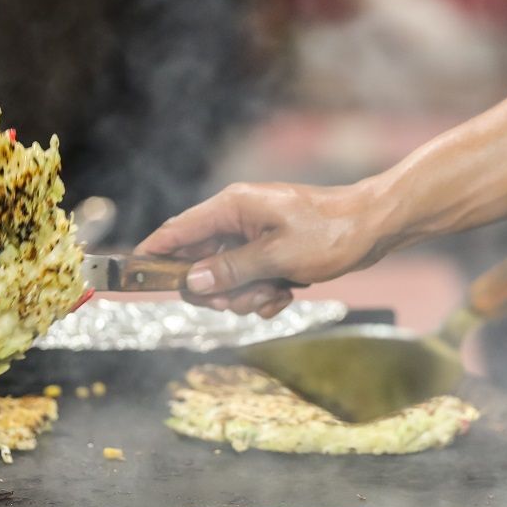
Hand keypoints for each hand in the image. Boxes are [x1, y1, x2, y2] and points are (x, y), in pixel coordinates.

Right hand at [136, 181, 384, 316]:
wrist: (374, 227)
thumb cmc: (330, 233)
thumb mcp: (277, 257)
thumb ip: (230, 270)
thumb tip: (191, 282)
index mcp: (232, 208)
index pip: (177, 231)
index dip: (153, 254)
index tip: (132, 275)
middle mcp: (238, 219)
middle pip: (199, 263)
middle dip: (218, 290)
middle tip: (242, 298)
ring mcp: (254, 236)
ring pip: (226, 278)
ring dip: (246, 295)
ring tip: (276, 292)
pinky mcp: (271, 251)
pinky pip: (251, 280)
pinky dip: (264, 294)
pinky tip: (286, 294)